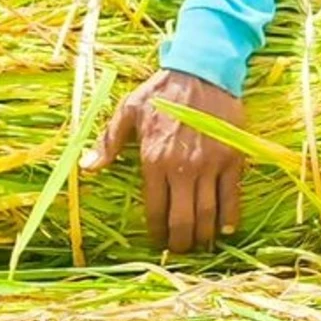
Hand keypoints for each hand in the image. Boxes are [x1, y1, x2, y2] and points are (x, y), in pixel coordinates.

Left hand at [89, 69, 244, 253]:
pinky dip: (229, 218)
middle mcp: (182, 169)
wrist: (203, 70)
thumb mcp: (129, 110)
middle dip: (180, 243)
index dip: (156, 233)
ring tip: (200, 245)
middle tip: (179, 250)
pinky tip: (225, 230)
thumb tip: (87, 166)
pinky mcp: (232, 159)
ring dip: (203, 236)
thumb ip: (109, 141)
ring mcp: (210, 166)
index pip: (155, 211)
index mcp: (154, 161)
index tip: (157, 243)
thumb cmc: (162, 90)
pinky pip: (232, 197)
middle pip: (183, 221)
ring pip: (207, 215)